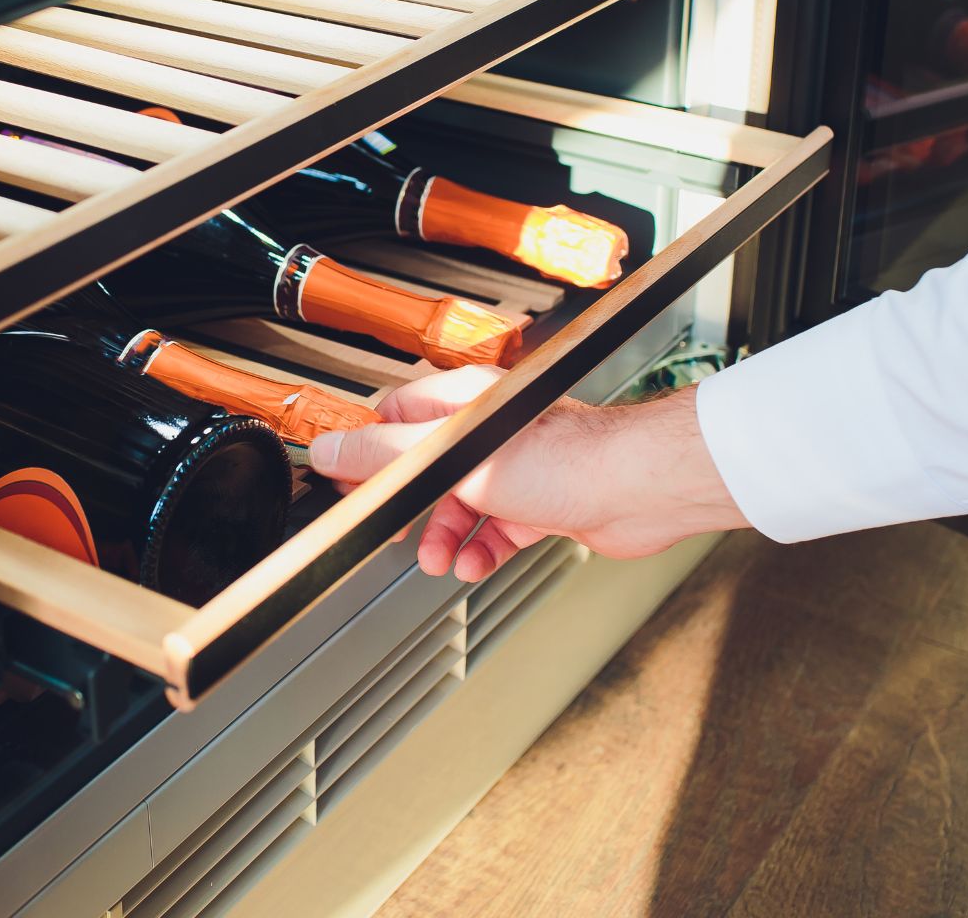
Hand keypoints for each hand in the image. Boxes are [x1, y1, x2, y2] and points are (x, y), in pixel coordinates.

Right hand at [308, 366, 748, 581]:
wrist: (636, 490)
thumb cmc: (565, 458)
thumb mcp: (455, 457)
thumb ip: (388, 455)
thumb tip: (331, 449)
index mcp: (464, 404)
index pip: (396, 418)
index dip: (370, 454)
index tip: (351, 485)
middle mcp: (489, 433)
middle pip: (426, 469)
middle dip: (409, 507)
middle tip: (394, 529)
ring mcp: (516, 469)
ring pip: (461, 506)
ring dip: (444, 536)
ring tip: (439, 558)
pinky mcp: (541, 504)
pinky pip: (496, 531)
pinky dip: (482, 551)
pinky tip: (477, 564)